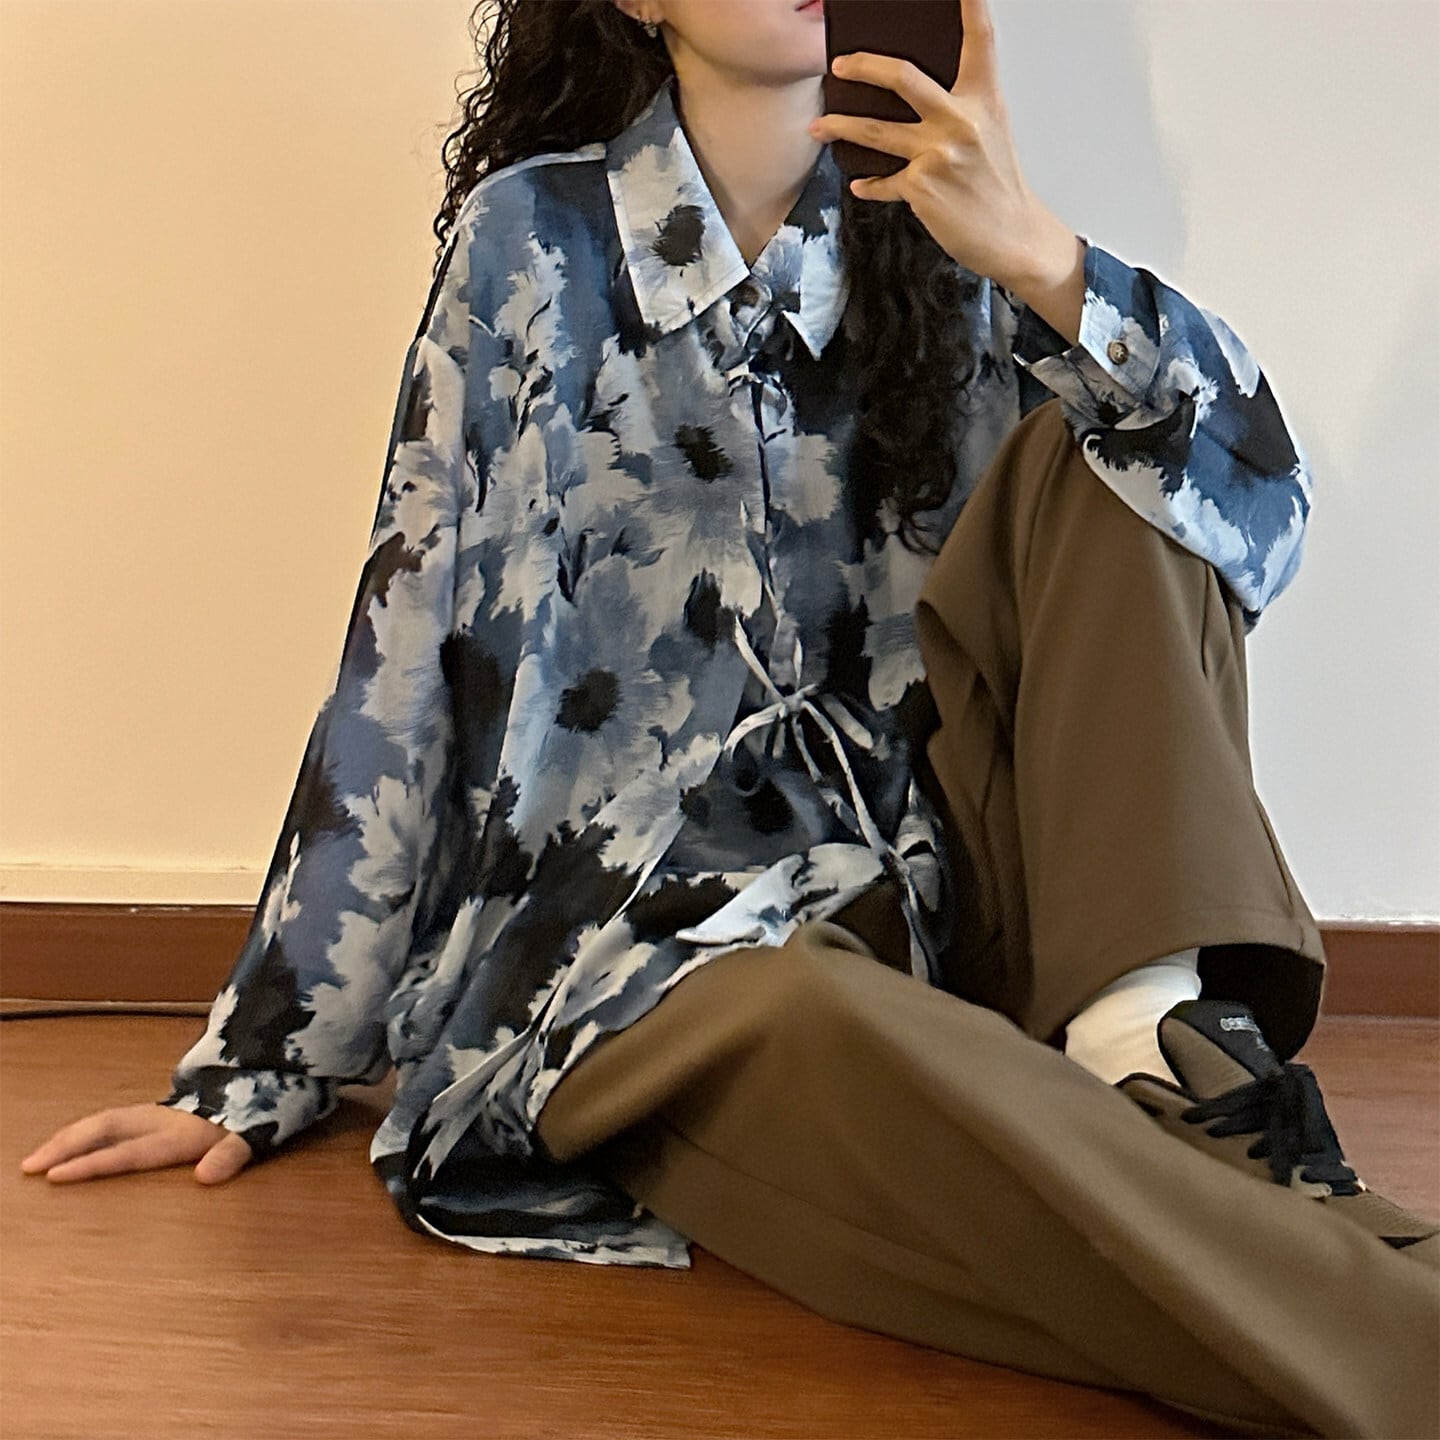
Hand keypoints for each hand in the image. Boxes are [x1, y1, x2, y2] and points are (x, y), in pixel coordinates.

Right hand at [20, 1103, 255, 1184]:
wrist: (259, 1082)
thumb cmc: (254, 1116)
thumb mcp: (252, 1136)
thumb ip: (231, 1155)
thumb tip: (206, 1177)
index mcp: (179, 1133)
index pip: (127, 1152)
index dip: (92, 1164)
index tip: (55, 1176)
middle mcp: (159, 1120)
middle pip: (104, 1129)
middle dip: (65, 1147)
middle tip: (29, 1167)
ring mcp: (153, 1114)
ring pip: (101, 1121)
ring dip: (67, 1138)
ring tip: (36, 1159)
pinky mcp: (152, 1113)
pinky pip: (108, 1120)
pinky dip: (81, 1132)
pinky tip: (66, 1145)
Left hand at [807, 0, 1057, 291]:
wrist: (1012, 234)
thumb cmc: (999, 187)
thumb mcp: (991, 134)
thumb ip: (959, 110)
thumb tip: (918, 99)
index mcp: (984, 101)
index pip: (980, 42)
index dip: (973, 7)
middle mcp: (960, 121)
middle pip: (904, 78)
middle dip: (865, 67)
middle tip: (841, 63)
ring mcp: (938, 154)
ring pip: (876, 132)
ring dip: (841, 128)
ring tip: (820, 126)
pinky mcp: (921, 188)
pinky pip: (884, 182)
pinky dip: (870, 185)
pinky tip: (860, 183)